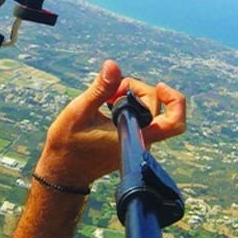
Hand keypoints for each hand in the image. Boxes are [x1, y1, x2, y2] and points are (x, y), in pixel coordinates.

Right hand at [35, 59, 185, 188]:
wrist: (63, 171)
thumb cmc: (68, 144)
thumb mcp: (80, 112)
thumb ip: (100, 89)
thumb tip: (113, 65)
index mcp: (134, 137)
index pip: (173, 123)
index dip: (175, 101)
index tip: (160, 86)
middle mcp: (140, 142)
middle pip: (157, 106)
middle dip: (138, 89)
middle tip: (113, 89)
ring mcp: (135, 143)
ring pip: (149, 111)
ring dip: (133, 96)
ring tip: (108, 97)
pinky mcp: (129, 142)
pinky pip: (139, 118)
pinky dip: (128, 105)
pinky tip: (109, 104)